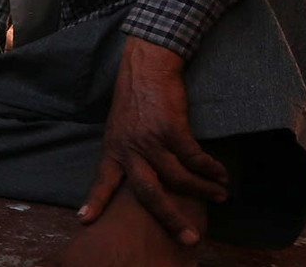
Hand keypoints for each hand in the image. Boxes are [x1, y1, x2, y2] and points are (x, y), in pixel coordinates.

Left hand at [80, 36, 228, 244]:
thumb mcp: (120, 127)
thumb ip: (127, 152)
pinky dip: (210, 169)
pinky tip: (220, 174)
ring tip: (219, 196)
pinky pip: (194, 158)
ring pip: (178, 178)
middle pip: (147, 192)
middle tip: (189, 238)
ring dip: (203, 191)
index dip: (95, 201)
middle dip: (169, 218)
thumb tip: (141, 176)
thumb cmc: (134, 96)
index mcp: (113, 148)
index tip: (84, 220)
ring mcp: (150, 140)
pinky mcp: (171, 129)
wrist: (146, 67)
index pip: (102, 180)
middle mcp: (129, 148)